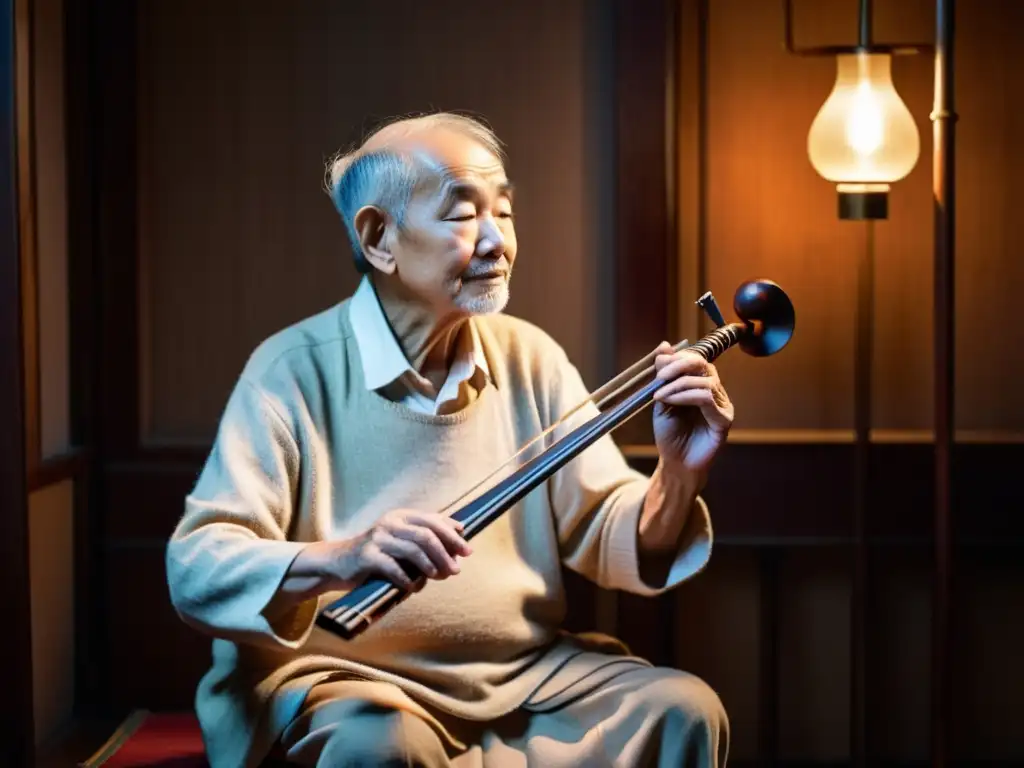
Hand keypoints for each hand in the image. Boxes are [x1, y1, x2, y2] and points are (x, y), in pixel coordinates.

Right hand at [298, 509, 471, 593]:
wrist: (339, 563)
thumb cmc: (378, 555)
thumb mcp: (401, 541)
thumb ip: (426, 538)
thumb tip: (460, 539)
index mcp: (401, 516)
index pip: (433, 520)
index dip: (452, 535)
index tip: (467, 551)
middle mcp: (390, 522)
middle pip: (426, 534)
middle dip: (445, 553)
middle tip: (456, 570)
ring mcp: (377, 538)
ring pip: (413, 549)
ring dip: (430, 566)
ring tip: (438, 577)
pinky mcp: (367, 555)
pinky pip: (394, 567)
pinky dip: (407, 579)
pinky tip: (414, 587)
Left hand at [650, 342, 733, 473]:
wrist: (675, 464)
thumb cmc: (670, 434)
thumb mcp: (661, 400)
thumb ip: (664, 376)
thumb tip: (664, 345)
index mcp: (701, 385)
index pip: (695, 360)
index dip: (677, 358)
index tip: (657, 366)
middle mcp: (715, 392)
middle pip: (703, 364)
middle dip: (678, 365)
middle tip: (659, 377)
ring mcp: (722, 405)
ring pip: (704, 381)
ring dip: (677, 385)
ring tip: (659, 396)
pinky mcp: (724, 420)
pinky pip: (706, 397)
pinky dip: (684, 395)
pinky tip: (669, 402)